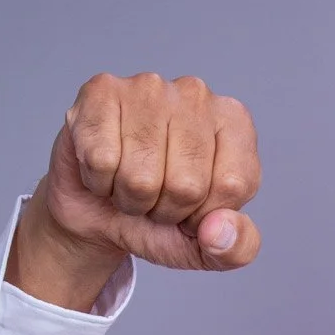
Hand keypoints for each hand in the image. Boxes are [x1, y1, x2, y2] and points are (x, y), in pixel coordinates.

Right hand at [6, 73, 261, 310]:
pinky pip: (102, 162)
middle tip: (155, 195)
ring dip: (130, 198)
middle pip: (187, 184)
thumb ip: (236, 247)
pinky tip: (106, 165)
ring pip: (141, 178)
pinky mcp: (101, 92)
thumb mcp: (208, 245)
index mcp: (235, 124)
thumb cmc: (159, 215)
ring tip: (130, 181)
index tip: (191, 206)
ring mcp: (148, 87)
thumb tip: (219, 231)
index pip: (231, 186)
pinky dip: (100, 181)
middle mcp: (196, 95)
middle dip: (165, 209)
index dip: (203, 214)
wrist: (98, 208)